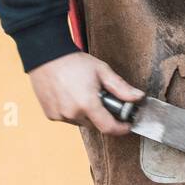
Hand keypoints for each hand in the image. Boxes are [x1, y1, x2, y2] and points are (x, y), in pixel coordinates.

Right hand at [28, 52, 142, 135]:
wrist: (46, 55)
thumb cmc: (73, 61)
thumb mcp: (102, 71)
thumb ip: (121, 87)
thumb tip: (138, 97)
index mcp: (87, 104)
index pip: (108, 128)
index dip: (120, 129)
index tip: (126, 125)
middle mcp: (72, 113)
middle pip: (95, 125)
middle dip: (102, 116)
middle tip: (100, 99)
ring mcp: (60, 115)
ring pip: (81, 122)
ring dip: (86, 114)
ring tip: (83, 95)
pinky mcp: (51, 115)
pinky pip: (68, 119)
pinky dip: (72, 112)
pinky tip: (70, 97)